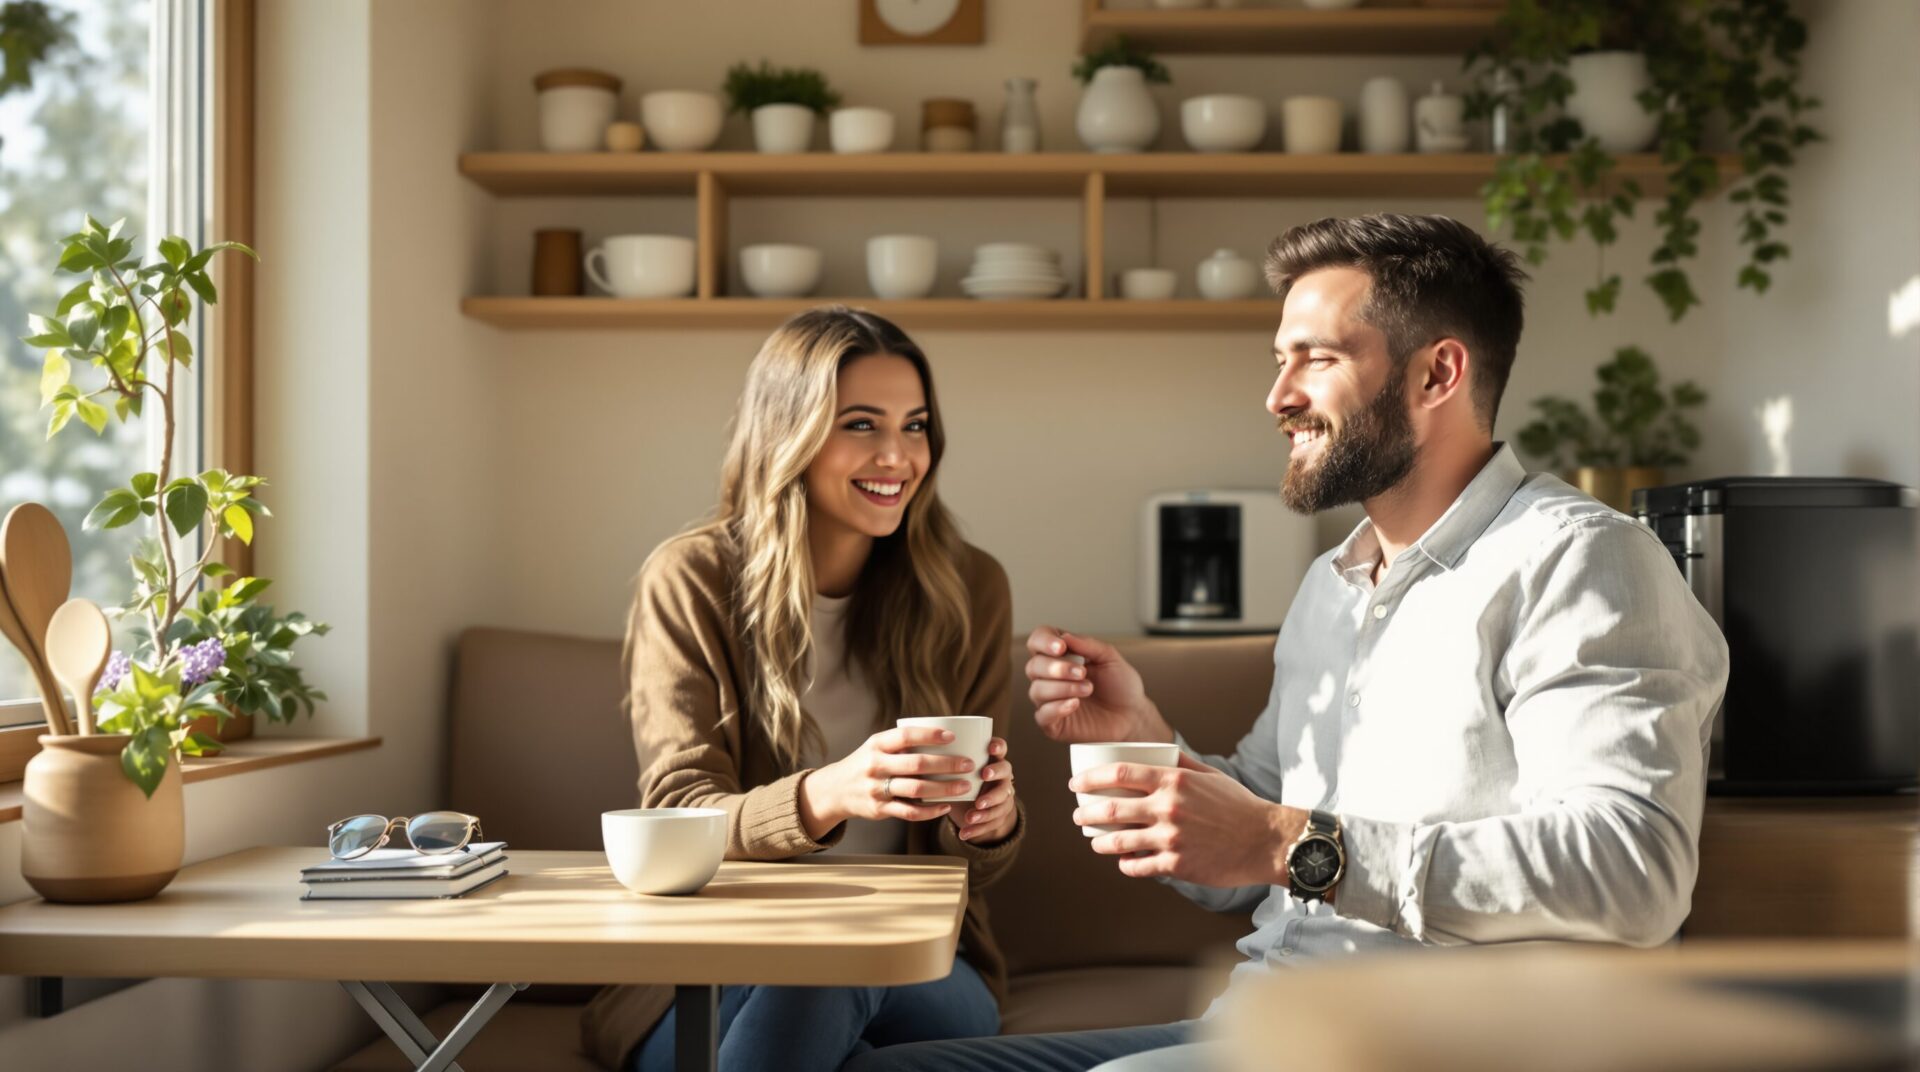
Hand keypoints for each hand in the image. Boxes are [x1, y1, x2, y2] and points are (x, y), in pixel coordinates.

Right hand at [799, 725, 976, 838]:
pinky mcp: (879, 810)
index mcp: (877, 744)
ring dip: (944, 788)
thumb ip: (902, 742)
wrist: (834, 790)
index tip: (952, 737)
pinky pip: (909, 812)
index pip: (905, 735)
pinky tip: (946, 806)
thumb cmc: (866, 763)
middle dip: (947, 764)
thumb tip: (944, 733)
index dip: (930, 735)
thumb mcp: (876, 746)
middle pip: (917, 764)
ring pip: (916, 789)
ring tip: (965, 786)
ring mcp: (877, 789)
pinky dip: (930, 811)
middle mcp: (876, 765)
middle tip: (969, 764)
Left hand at [949, 738, 1015, 842]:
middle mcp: (1001, 776)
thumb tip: (912, 754)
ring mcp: (1003, 797)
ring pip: (1001, 801)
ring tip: (970, 816)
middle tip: (983, 775)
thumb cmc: (959, 783)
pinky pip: (992, 823)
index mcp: (990, 761)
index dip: (998, 746)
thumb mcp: (953, 772)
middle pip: (1006, 771)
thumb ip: (942, 764)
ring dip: (986, 809)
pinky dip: (977, 830)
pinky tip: (964, 833)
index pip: (1000, 748)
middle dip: (995, 773)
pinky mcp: (1000, 816)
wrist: (973, 810)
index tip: (989, 747)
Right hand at [1025, 626, 1172, 744]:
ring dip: (1062, 688)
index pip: (1037, 641)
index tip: (1061, 647)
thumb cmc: (1121, 686)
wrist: (1132, 715)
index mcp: (1060, 656)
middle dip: (1056, 668)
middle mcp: (1050, 677)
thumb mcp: (1110, 658)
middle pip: (1033, 666)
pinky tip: (1074, 704)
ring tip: (1087, 689)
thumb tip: (1064, 636)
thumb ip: (1088, 645)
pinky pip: (1042, 715)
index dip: (1044, 641)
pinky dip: (1056, 708)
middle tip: (1082, 673)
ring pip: (1037, 690)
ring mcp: (1050, 701)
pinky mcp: (1054, 724)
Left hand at [1070, 752, 1305, 888]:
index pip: (1120, 773)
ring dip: (1100, 843)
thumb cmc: (1239, 806)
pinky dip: (1126, 864)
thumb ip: (1182, 763)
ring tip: (1095, 842)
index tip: (1078, 784)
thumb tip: (1161, 751)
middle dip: (1086, 813)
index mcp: (1174, 781)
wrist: (1267, 841)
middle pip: (1111, 809)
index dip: (1092, 779)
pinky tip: (1124, 861)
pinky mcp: (1177, 865)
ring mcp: (1171, 838)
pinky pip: (1139, 866)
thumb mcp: (1210, 775)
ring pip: (1119, 841)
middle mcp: (1168, 808)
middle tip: (1078, 815)